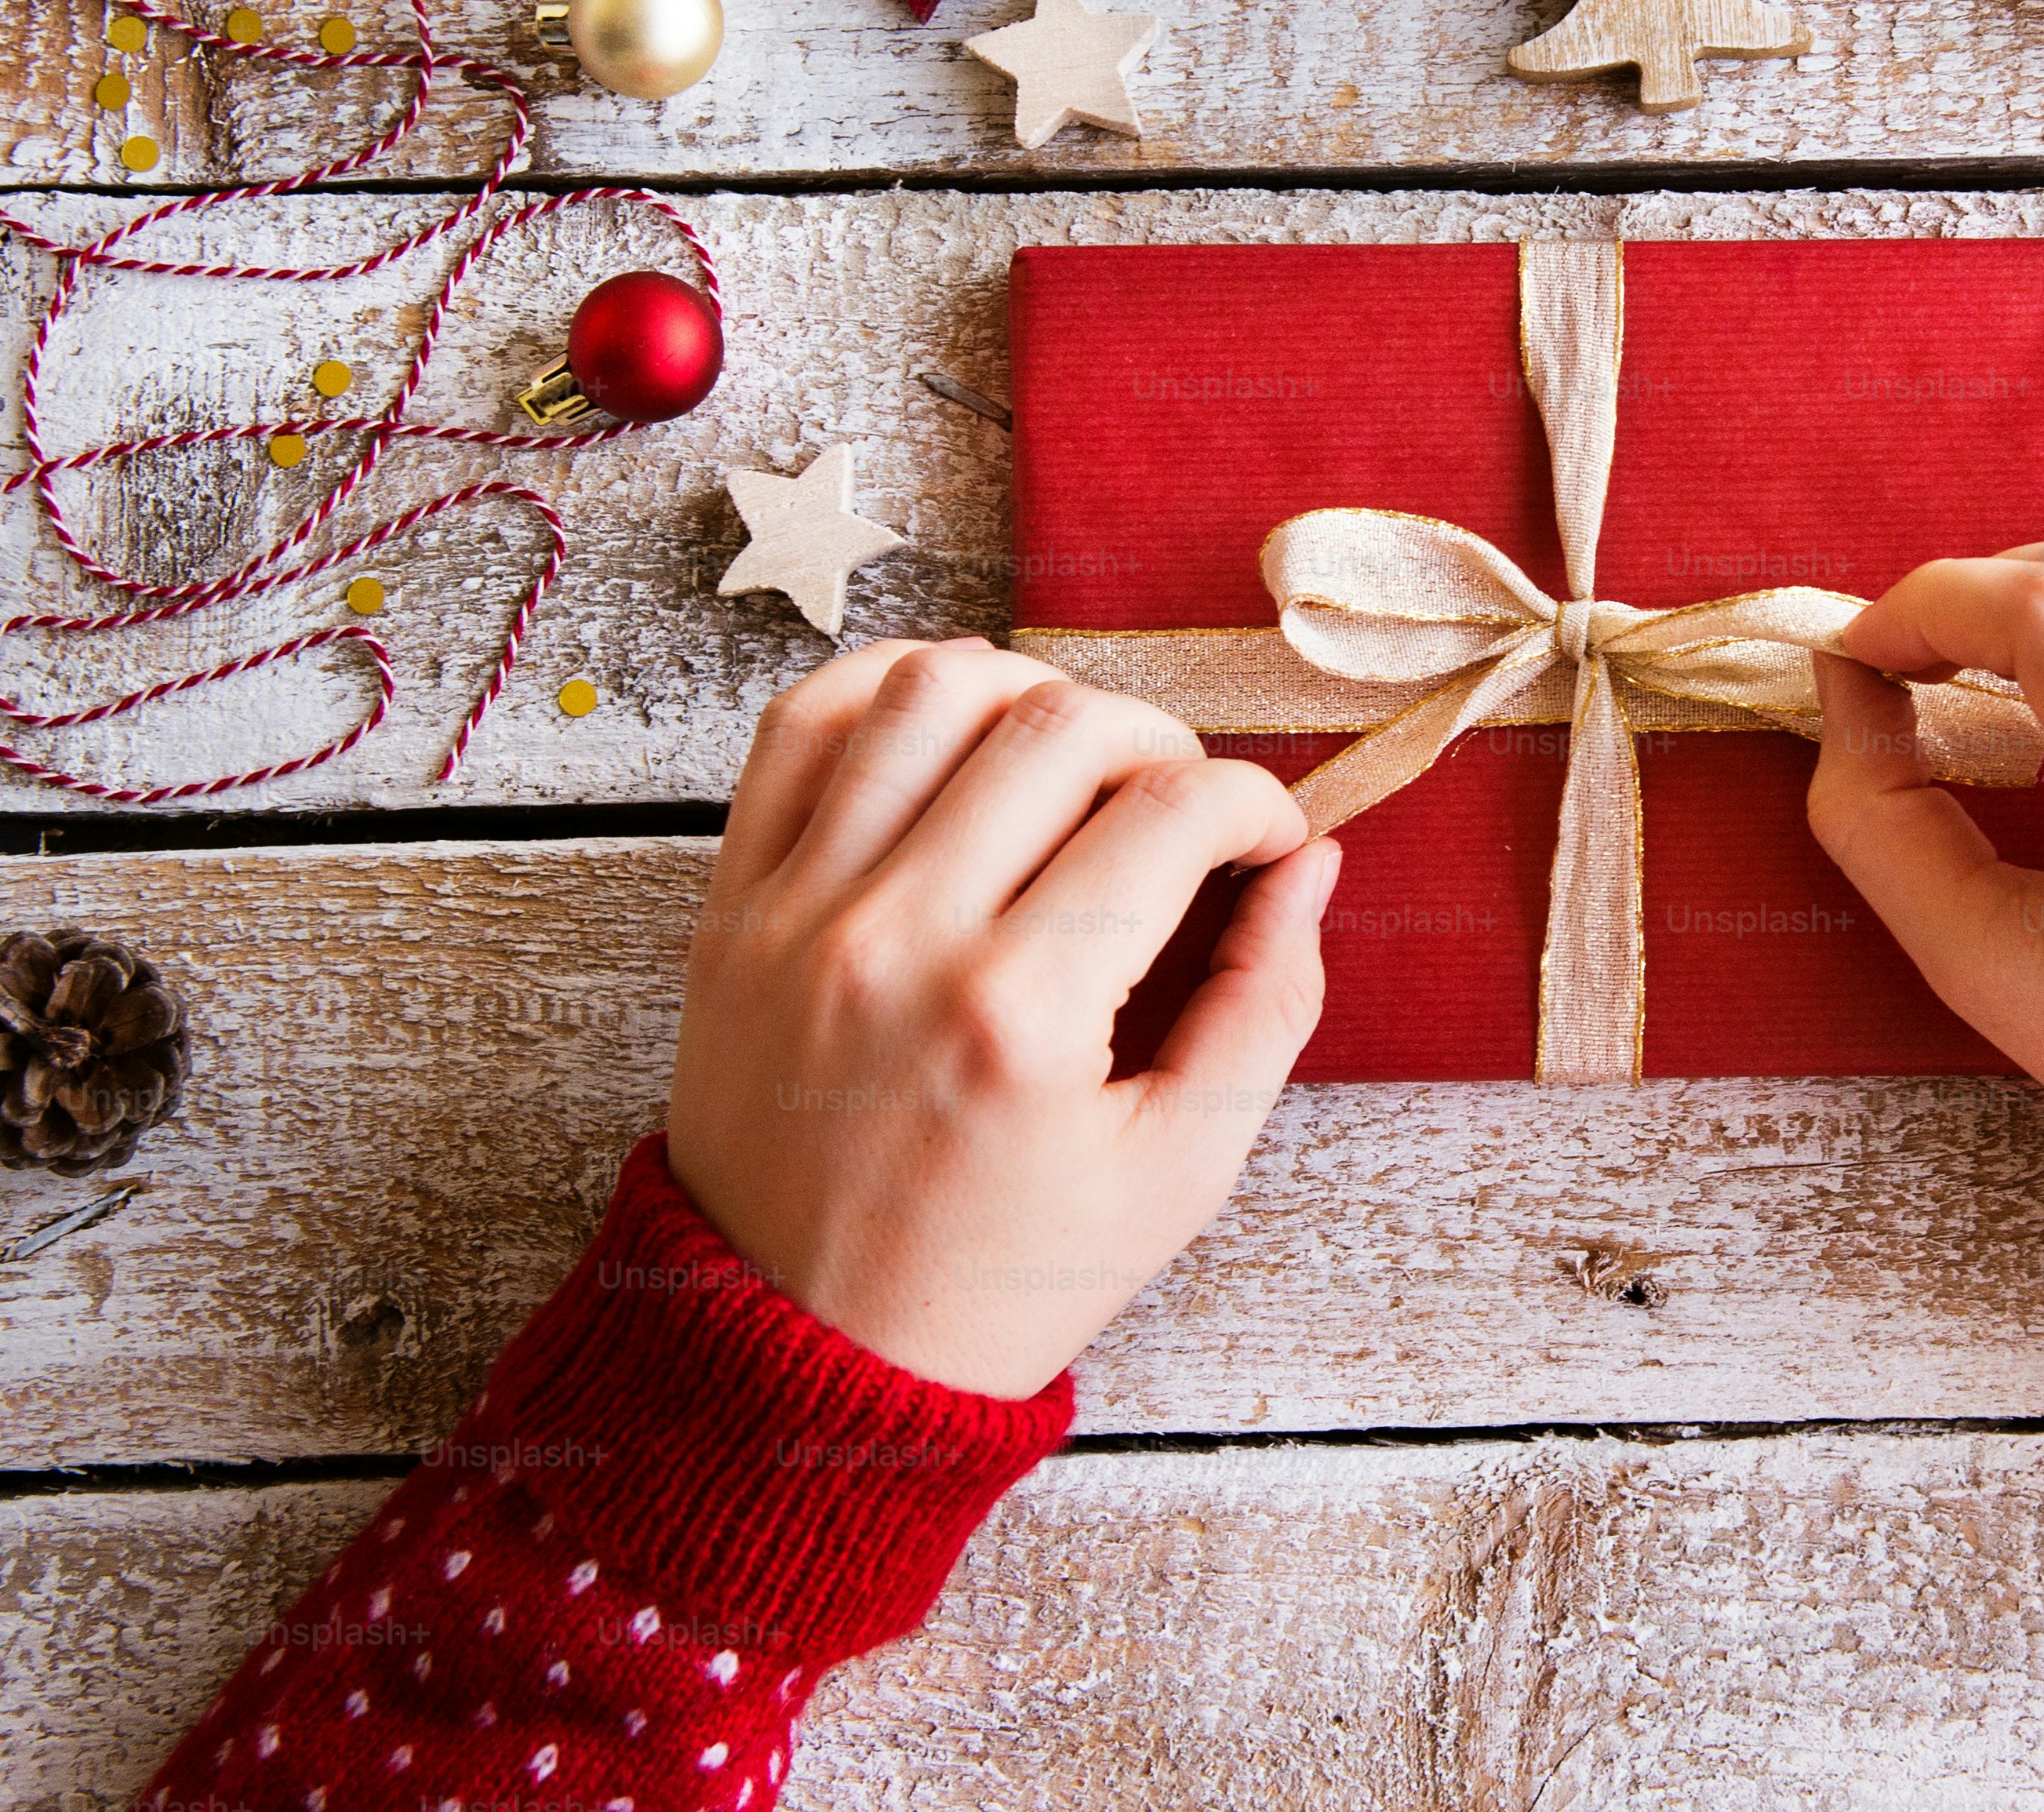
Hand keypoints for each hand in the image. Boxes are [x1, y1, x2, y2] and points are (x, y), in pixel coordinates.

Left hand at [666, 637, 1338, 1399]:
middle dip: (1161, 740)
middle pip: (1064, 725)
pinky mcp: (733, 904)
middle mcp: (903, 938)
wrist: (803, 1354)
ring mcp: (800, 910)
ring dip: (1032, 694)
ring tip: (1073, 758)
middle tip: (1181, 808)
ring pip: (931, 689)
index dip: (1256, 804)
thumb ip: (1268, 1007)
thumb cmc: (1003, 1275)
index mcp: (1023, 1015)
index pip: (1175, 811)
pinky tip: (956, 731)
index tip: (1268, 840)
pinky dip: (890, 690)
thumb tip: (1310, 863)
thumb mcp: (1181, 1172)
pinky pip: (802, 723)